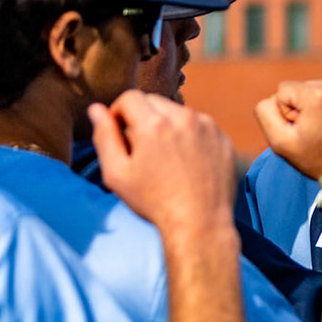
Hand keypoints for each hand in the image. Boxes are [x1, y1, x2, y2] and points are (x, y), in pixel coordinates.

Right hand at [88, 90, 237, 233]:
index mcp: (154, 123)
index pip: (130, 97)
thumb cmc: (154, 202)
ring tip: (166, 157)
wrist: (201, 224)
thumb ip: (104, 136)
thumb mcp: (117, 173)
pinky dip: (191, 136)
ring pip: (179, 112)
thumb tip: (97, 110)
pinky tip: (187, 162)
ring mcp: (209, 128)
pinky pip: (201, 126)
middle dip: (143, 117)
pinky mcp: (224, 139)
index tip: (121, 133)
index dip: (119, 112)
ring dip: (168, 125)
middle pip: (155, 101)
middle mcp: (184, 118)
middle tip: (142, 148)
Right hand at [255, 78, 321, 180]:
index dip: (287, 113)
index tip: (304, 131)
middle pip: (303, 87)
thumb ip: (265, 112)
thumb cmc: (319, 160)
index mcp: (317, 93)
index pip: (283, 91)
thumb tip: (274, 98)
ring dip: (321, 105)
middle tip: (319, 132)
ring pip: (321, 88)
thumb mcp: (281, 142)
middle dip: (305, 107)